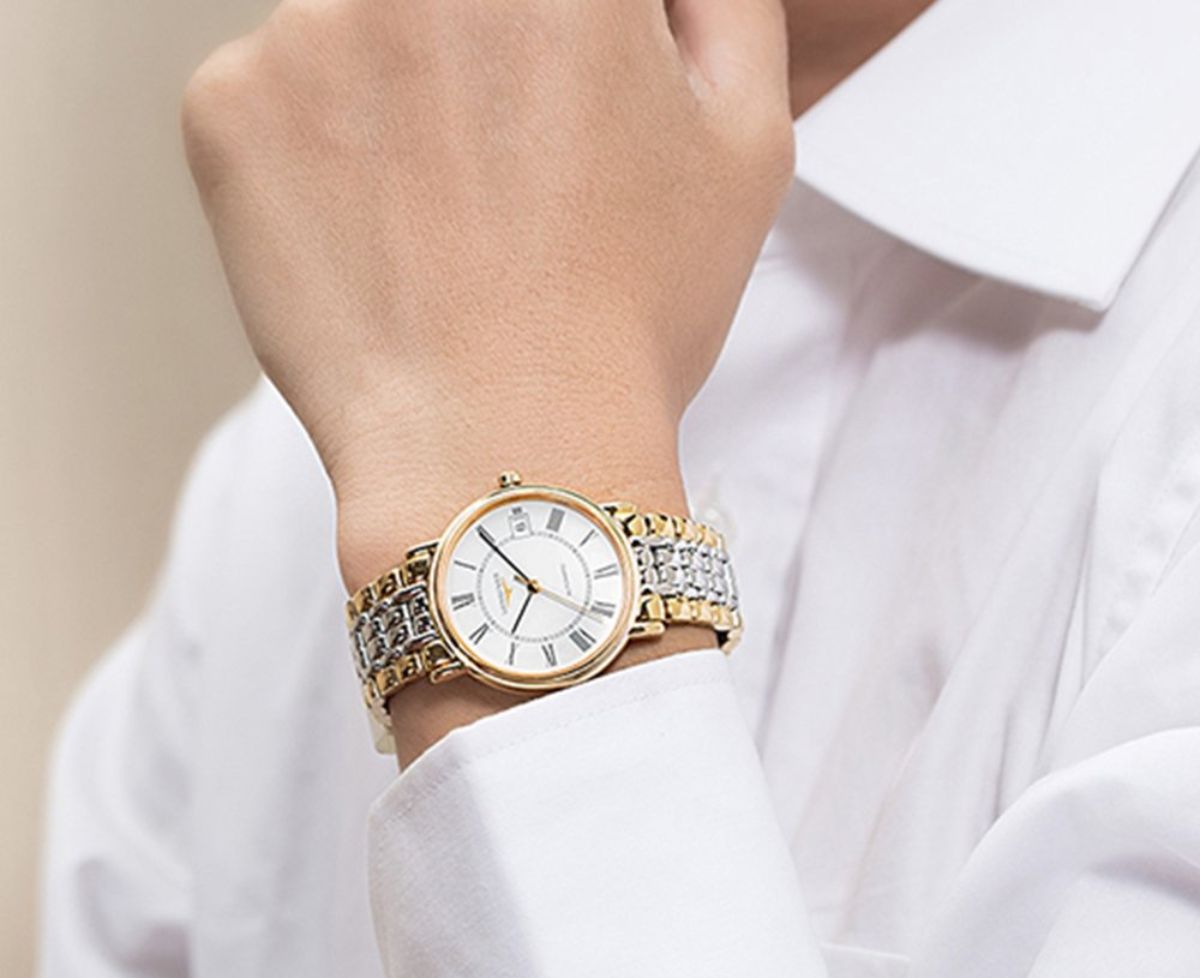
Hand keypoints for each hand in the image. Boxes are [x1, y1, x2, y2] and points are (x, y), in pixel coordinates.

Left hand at [183, 0, 794, 593]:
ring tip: (442, 229)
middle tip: (501, 177)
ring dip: (393, 105)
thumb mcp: (743, 139)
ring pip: (355, 38)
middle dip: (472, 69)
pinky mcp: (228, 107)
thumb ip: (719, 1)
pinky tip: (376, 248)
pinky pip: (275, 101)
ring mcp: (308, 24)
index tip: (559, 124)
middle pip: (439, 6)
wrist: (506, 451)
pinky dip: (316, 162)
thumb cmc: (631, 317)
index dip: (560, 58)